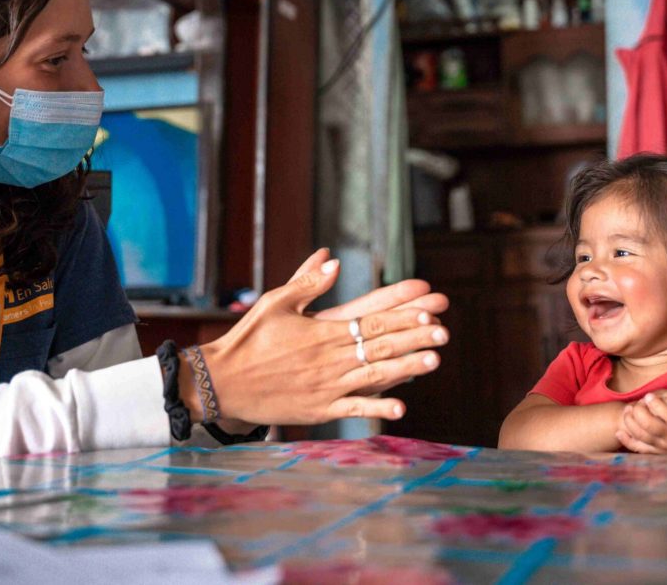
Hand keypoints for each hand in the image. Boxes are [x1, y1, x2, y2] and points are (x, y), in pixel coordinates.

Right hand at [196, 249, 448, 425]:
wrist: (221, 382)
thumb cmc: (247, 339)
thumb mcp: (275, 302)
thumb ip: (306, 280)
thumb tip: (333, 257)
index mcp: (322, 329)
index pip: (371, 318)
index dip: (402, 313)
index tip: (428, 306)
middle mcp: (329, 356)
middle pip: (380, 344)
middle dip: (414, 337)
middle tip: (444, 332)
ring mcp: (326, 384)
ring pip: (374, 374)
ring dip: (406, 367)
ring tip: (435, 361)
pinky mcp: (319, 408)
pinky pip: (354, 408)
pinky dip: (377, 407)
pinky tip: (401, 407)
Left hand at [615, 381, 666, 456]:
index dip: (659, 406)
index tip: (649, 395)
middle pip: (653, 428)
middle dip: (641, 414)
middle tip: (635, 402)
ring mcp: (665, 448)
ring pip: (643, 438)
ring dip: (632, 424)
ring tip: (627, 410)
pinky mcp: (659, 454)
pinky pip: (640, 449)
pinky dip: (628, 441)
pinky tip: (619, 432)